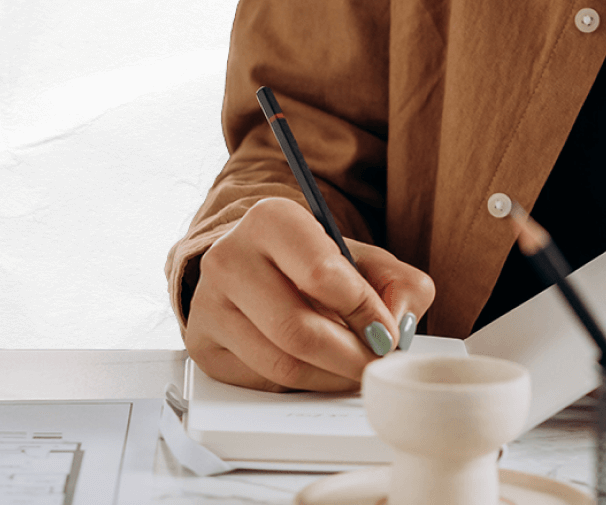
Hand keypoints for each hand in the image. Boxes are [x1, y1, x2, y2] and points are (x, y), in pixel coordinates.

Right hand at [184, 197, 435, 391]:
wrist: (262, 266)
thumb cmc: (319, 263)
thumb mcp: (368, 260)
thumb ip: (401, 286)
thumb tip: (394, 328)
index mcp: (271, 220)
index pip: (321, 275)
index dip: (364, 311)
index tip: (386, 331)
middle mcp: (229, 257)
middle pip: (298, 330)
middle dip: (351, 356)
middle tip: (376, 363)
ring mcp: (208, 304)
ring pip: (281, 364)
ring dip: (331, 376)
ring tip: (355, 368)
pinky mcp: (203, 345)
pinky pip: (263, 381)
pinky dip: (305, 385)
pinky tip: (322, 370)